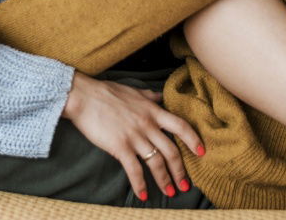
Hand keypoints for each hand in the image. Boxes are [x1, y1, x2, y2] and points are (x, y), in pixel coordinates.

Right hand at [62, 71, 203, 199]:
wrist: (83, 96)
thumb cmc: (106, 92)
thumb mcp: (133, 91)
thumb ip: (148, 96)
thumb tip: (158, 96)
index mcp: (153, 110)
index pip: (180, 126)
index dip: (193, 140)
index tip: (201, 152)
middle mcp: (148, 124)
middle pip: (171, 150)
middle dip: (180, 170)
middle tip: (185, 185)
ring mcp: (135, 136)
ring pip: (156, 162)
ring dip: (165, 180)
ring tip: (170, 192)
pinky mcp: (120, 146)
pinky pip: (134, 170)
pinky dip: (140, 184)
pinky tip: (144, 195)